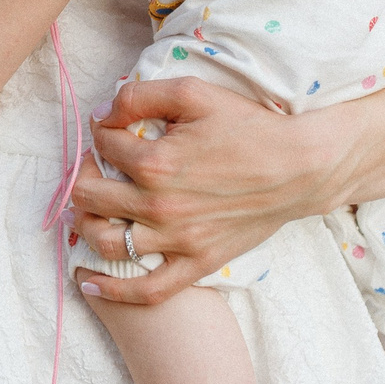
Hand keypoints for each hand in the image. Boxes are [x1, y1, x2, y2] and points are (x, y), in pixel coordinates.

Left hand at [64, 76, 347, 304]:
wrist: (300, 168)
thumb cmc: (249, 126)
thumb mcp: (193, 93)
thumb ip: (140, 96)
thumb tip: (102, 113)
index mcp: (155, 163)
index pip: (103, 146)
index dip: (101, 132)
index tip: (111, 129)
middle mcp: (160, 206)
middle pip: (90, 198)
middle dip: (84, 176)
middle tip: (95, 167)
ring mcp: (178, 240)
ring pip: (107, 243)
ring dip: (84, 226)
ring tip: (86, 212)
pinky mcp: (197, 263)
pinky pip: (147, 290)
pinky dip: (112, 290)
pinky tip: (89, 283)